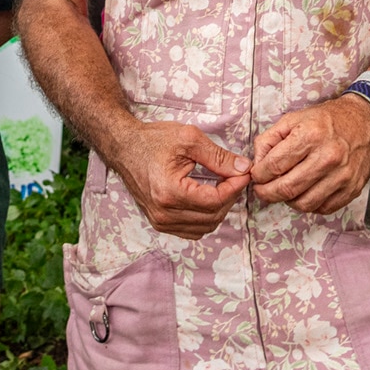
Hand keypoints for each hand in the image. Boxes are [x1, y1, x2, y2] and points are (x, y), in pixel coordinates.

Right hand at [110, 121, 249, 239]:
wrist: (124, 147)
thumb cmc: (153, 140)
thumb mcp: (189, 139)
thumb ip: (219, 157)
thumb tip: (244, 169)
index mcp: (170, 192)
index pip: (215, 201)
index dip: (234, 188)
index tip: (244, 173)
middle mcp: (164, 213)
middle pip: (213, 216)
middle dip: (230, 196)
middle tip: (236, 176)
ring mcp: (160, 221)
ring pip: (205, 227)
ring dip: (220, 208)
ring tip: (223, 185)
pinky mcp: (160, 223)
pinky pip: (192, 230)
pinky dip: (206, 217)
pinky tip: (208, 198)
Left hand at [250, 97, 369, 213]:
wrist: (366, 122)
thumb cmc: (328, 120)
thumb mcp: (294, 119)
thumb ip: (269, 139)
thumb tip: (257, 163)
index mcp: (311, 135)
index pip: (274, 166)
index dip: (259, 175)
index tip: (257, 175)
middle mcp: (328, 157)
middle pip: (286, 188)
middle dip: (267, 193)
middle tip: (262, 190)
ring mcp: (342, 176)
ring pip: (303, 203)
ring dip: (287, 201)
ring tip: (284, 190)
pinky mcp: (351, 189)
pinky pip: (322, 208)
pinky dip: (309, 204)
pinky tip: (305, 192)